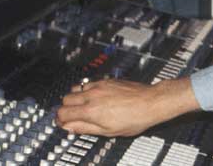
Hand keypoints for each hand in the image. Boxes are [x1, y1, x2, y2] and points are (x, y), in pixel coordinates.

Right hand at [55, 77, 198, 136]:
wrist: (151, 102)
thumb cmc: (134, 118)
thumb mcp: (108, 131)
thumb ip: (85, 128)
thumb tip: (70, 128)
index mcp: (91, 111)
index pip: (63, 113)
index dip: (61, 120)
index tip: (64, 123)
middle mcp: (92, 95)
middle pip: (65, 99)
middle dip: (66, 108)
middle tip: (72, 115)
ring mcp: (99, 85)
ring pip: (76, 88)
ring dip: (75, 98)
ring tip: (83, 106)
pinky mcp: (107, 80)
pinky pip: (89, 83)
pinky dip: (87, 91)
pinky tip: (95, 98)